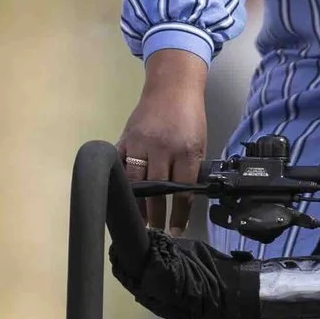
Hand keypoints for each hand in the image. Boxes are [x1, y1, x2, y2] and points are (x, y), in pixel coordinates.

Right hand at [119, 48, 208, 233]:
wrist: (172, 86)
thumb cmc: (190, 117)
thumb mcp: (199, 143)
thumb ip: (191, 169)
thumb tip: (183, 200)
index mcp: (186, 150)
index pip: (182, 190)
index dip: (178, 214)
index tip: (175, 231)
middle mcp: (162, 147)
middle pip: (157, 189)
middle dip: (156, 215)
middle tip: (155, 232)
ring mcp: (140, 143)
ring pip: (135, 181)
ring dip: (136, 204)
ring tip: (138, 221)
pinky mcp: (125, 138)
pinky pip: (120, 166)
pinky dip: (121, 183)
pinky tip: (122, 197)